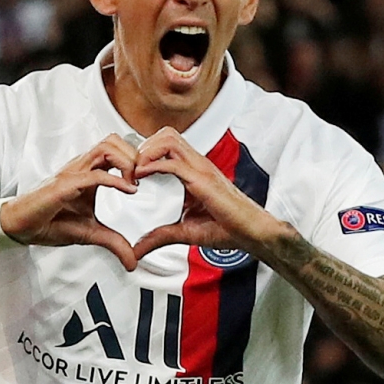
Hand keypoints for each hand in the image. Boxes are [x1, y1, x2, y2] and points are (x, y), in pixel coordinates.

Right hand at [0, 135, 139, 268]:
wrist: (21, 227)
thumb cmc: (50, 223)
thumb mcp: (91, 234)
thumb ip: (114, 243)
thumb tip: (133, 262)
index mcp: (89, 172)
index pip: (117, 149)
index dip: (136, 158)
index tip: (148, 178)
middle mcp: (82, 167)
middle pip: (114, 140)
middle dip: (135, 155)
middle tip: (144, 177)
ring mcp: (73, 172)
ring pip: (106, 147)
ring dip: (127, 161)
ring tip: (135, 182)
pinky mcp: (65, 185)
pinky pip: (94, 175)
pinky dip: (115, 180)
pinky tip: (128, 190)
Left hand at [132, 127, 281, 258]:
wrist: (252, 232)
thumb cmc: (227, 228)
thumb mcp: (184, 231)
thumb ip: (160, 236)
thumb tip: (137, 249)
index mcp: (193, 170)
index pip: (166, 144)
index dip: (145, 153)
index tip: (132, 173)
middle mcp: (197, 164)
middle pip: (165, 134)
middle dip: (143, 147)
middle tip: (132, 170)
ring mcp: (201, 169)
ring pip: (168, 140)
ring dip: (147, 153)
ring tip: (137, 172)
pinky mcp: (202, 180)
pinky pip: (173, 163)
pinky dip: (153, 166)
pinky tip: (142, 177)